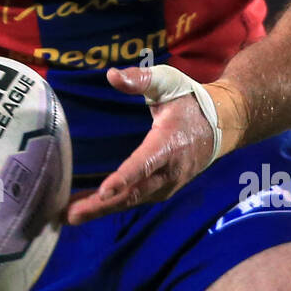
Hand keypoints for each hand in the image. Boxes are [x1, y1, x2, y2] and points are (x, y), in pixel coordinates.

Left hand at [66, 65, 247, 223]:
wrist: (220, 125)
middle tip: (71, 215)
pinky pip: (134, 200)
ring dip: (101, 210)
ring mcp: (167, 184)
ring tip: (70, 215)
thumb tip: (112, 75)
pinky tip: (86, 208)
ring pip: (131, 201)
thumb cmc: (189, 100)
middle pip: (133, 192)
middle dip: (102, 205)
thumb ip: (141, 79)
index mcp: (169, 143)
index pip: (145, 163)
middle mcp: (169, 170)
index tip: (103, 191)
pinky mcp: (161, 190)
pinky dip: (110, 206)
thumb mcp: (168, 82)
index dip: (124, 178)